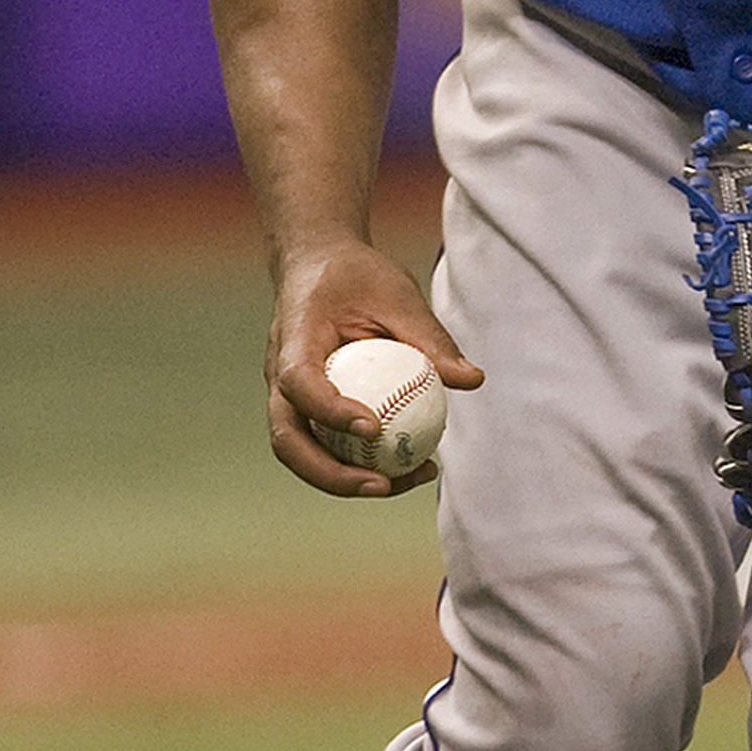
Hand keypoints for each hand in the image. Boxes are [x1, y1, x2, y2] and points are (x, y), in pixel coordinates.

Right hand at [266, 236, 482, 496]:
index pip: (298, 382)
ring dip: (346, 479)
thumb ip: (429, 337)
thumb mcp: (397, 293)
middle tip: (383, 484)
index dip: (329, 410)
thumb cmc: (356, 275)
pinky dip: (357, 464)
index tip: (373, 427)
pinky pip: (324, 447)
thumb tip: (471, 380)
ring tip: (405, 483)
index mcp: (294, 338)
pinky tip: (408, 467)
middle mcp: (279, 374)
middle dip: (330, 474)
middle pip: (287, 439)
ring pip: (302, 453)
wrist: (316, 266)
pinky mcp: (304, 410)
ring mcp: (286, 397)